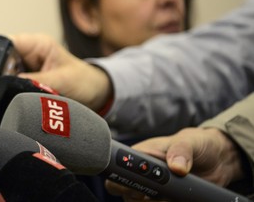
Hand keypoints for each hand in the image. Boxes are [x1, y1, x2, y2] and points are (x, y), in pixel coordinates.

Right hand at [0, 33, 111, 111]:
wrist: (97, 96)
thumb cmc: (84, 81)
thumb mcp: (62, 80)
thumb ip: (37, 82)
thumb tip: (12, 85)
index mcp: (38, 46)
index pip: (11, 41)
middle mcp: (29, 56)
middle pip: (2, 60)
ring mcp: (26, 71)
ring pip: (2, 76)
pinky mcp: (26, 85)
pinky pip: (9, 88)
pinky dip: (2, 95)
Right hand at [105, 127, 244, 200]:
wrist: (219, 160)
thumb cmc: (198, 144)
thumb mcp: (190, 142)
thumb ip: (181, 150)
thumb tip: (176, 167)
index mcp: (142, 155)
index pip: (119, 166)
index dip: (121, 176)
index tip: (136, 182)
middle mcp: (144, 173)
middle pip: (124, 189)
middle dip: (134, 194)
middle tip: (151, 194)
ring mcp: (155, 189)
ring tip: (167, 197)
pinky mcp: (166, 200)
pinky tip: (175, 200)